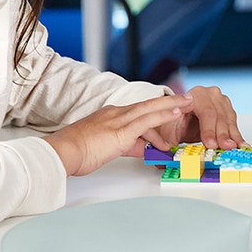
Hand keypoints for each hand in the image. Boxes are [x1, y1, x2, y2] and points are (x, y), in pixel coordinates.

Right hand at [44, 94, 191, 176]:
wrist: (61, 153)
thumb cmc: (75, 153)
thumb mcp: (105, 147)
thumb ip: (125, 145)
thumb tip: (141, 148)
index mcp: (110, 116)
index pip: (138, 113)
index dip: (156, 111)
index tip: (170, 108)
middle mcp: (115, 114)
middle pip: (147, 106)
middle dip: (168, 102)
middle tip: (186, 98)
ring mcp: (118, 121)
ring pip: (150, 109)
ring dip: (172, 105)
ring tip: (189, 103)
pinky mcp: (121, 131)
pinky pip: (147, 120)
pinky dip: (164, 115)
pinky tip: (177, 112)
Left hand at [146, 85, 243, 151]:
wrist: (180, 115)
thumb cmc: (173, 121)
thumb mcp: (165, 129)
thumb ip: (163, 141)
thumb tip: (160, 159)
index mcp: (194, 95)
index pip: (205, 112)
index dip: (208, 129)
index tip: (210, 143)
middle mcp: (210, 94)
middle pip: (219, 116)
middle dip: (223, 134)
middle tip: (225, 147)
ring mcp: (221, 100)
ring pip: (229, 119)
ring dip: (232, 136)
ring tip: (235, 148)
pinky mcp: (228, 109)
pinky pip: (234, 123)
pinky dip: (236, 135)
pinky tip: (241, 145)